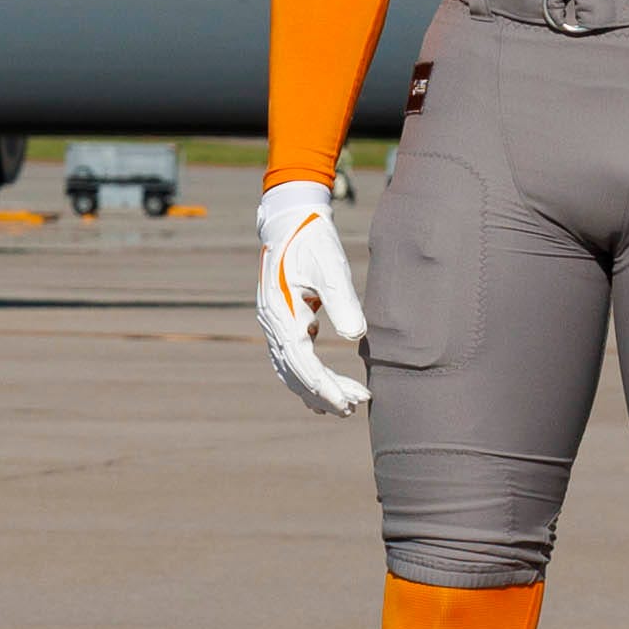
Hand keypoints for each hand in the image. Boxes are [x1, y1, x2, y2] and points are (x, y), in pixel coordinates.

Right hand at [254, 177, 370, 417]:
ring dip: (315, 389)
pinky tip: (324, 388)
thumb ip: (342, 299)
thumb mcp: (330, 266)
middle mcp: (272, 323)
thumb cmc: (313, 241)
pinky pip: (291, 358)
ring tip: (343, 407)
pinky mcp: (282, 320)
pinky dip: (306, 376)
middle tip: (354, 408)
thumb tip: (355, 336)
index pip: (301, 362)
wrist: (290, 220)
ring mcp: (274, 323)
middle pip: (294, 372)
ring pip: (291, 369)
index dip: (324, 386)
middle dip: (323, 394)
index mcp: (281, 312)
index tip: (348, 402)